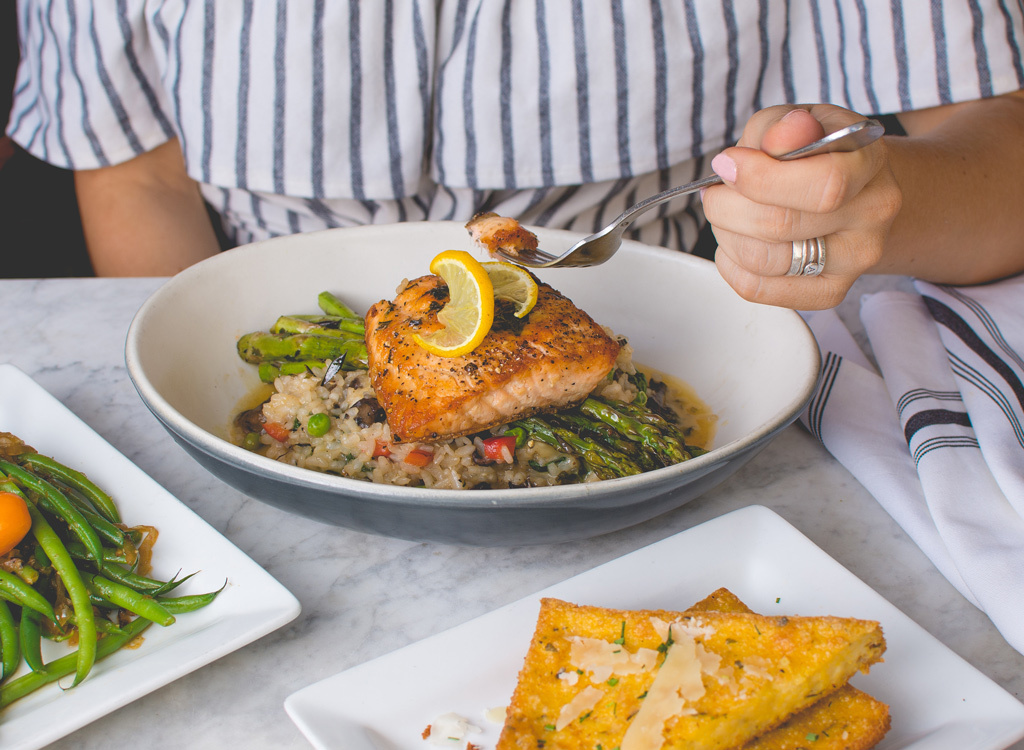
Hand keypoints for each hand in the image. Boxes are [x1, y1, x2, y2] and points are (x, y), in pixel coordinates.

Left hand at [701, 105, 901, 309]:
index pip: (822, 184)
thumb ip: (783, 127)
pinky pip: (757, 288)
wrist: (852, 190)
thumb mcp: (799, 121)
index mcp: (869, 163)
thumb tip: (780, 138)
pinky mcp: (829, 292)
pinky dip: (730, 264)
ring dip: (726, 234)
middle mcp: (871, 215)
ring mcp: (854, 260)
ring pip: (764, 261)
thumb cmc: (816, 152)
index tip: (727, 164)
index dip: (761, 178)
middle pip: (780, 226)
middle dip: (728, 206)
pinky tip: (735, 241)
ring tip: (726, 214)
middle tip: (717, 191)